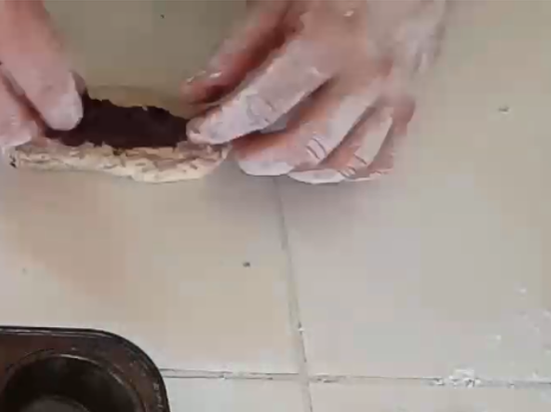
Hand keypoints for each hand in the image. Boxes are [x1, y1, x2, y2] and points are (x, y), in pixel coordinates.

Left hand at [183, 0, 445, 181]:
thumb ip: (238, 49)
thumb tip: (199, 95)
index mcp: (326, 43)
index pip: (262, 104)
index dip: (222, 125)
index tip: (200, 132)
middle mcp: (365, 76)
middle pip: (303, 145)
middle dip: (258, 157)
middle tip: (237, 145)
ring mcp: (393, 95)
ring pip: (343, 162)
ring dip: (298, 169)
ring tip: (273, 152)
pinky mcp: (412, 104)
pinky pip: (380, 159)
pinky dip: (344, 170)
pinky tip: (319, 158)